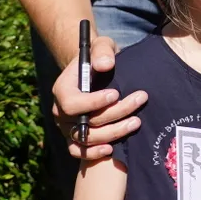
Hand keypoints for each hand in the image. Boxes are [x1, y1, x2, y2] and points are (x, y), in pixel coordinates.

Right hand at [53, 35, 147, 160]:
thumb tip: (105, 64)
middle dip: (114, 113)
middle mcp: (61, 112)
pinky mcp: (76, 139)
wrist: (97, 73)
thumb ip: (103, 51)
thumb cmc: (100, 58)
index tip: (116, 94)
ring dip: (113, 132)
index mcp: (62, 89)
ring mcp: (67, 128)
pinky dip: (94, 154)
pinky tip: (112, 149)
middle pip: (84, 122)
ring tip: (136, 121)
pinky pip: (79, 153)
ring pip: (87, 138)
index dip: (92, 102)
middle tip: (139, 101)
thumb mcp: (102, 46)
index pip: (71, 102)